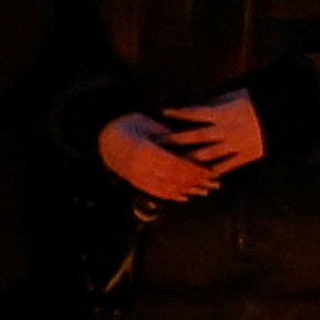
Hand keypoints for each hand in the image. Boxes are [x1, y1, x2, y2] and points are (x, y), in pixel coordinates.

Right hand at [100, 110, 226, 204]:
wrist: (103, 139)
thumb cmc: (127, 125)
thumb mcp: (147, 123)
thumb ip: (166, 135)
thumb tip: (188, 142)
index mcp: (144, 151)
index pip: (174, 165)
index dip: (193, 169)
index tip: (210, 170)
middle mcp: (141, 168)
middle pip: (174, 179)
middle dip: (197, 182)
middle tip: (215, 182)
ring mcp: (138, 178)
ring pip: (167, 189)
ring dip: (189, 191)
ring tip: (207, 191)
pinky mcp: (137, 183)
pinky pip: (157, 193)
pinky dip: (174, 195)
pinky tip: (187, 196)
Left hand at [157, 92, 267, 178]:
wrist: (284, 116)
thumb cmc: (260, 100)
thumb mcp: (237, 94)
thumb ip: (218, 101)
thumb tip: (203, 104)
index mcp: (222, 113)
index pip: (194, 113)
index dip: (178, 113)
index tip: (163, 112)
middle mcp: (224, 131)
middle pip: (195, 137)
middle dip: (175, 140)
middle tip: (159, 143)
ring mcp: (234, 146)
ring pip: (208, 155)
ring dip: (190, 160)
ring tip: (175, 164)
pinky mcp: (245, 156)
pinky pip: (227, 166)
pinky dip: (214, 171)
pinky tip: (203, 176)